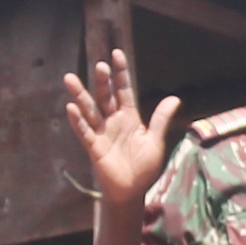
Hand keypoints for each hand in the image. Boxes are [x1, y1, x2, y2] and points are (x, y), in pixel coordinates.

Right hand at [62, 50, 179, 212]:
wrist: (133, 190)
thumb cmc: (143, 166)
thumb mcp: (155, 140)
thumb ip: (161, 119)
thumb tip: (174, 97)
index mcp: (129, 117)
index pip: (124, 90)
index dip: (121, 74)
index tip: (117, 54)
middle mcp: (113, 121)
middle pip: (106, 96)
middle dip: (103, 81)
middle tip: (101, 65)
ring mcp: (102, 133)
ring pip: (89, 110)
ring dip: (81, 95)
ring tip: (70, 79)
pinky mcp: (94, 147)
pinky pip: (84, 132)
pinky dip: (77, 121)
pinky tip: (71, 108)